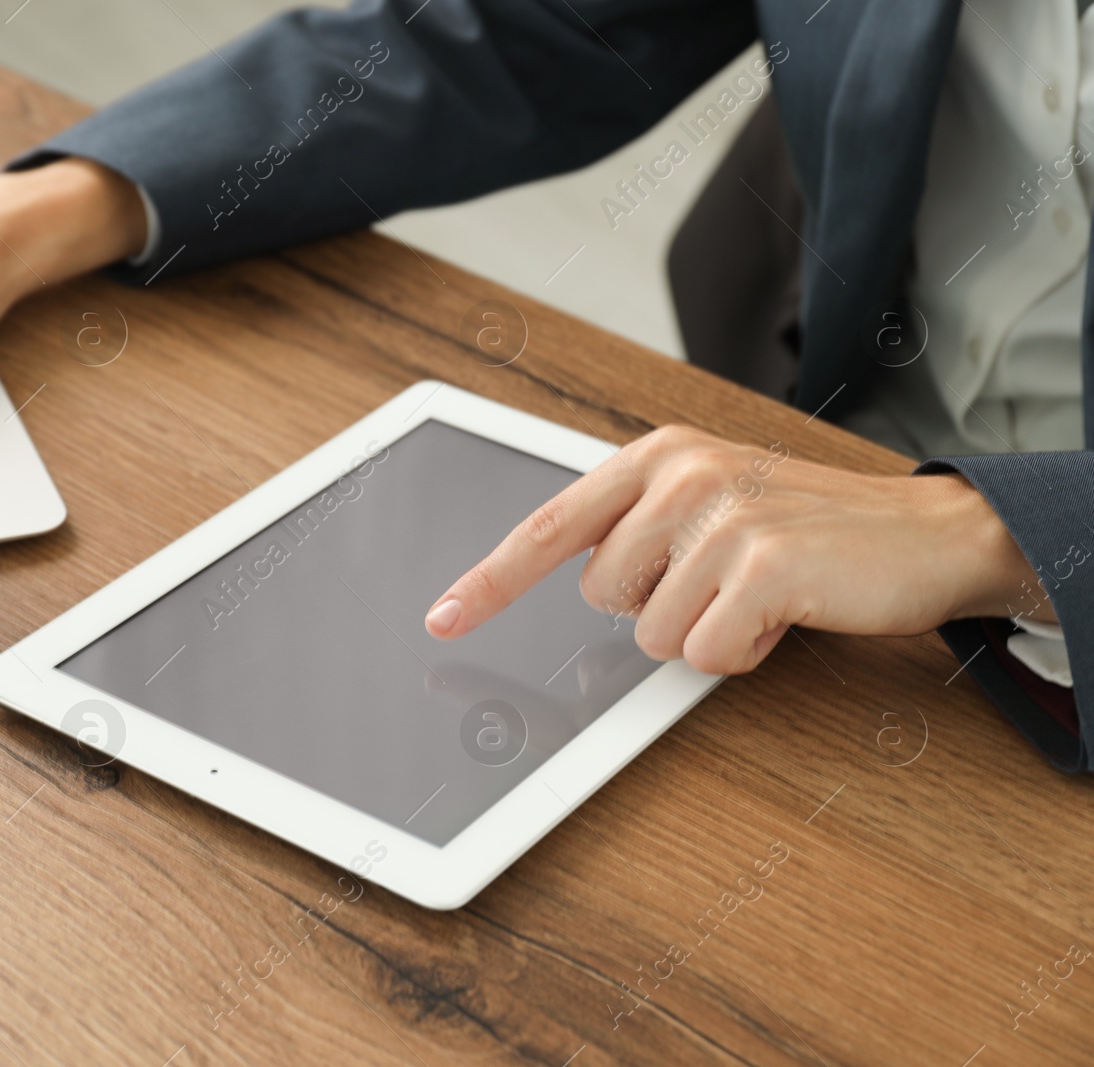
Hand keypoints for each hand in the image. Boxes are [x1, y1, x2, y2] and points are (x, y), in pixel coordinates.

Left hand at [422, 425, 1041, 673]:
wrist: (924, 531)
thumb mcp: (712, 500)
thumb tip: (573, 581)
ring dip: (706, 632)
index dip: (491, 580)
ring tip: (759, 592)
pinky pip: (704, 654)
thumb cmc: (807, 525)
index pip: (549, 526)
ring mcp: (722, 518)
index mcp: (658, 456)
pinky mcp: (761, 566)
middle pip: (603, 598)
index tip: (443, 617)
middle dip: (660, 607)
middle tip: (725, 579)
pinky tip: (784, 614)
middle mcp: (681, 475)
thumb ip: (640, 526)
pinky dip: (742, 652)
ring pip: (652, 634)